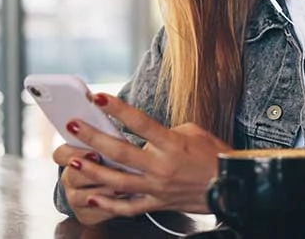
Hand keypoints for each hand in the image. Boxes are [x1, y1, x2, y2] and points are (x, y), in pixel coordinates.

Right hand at [53, 145, 121, 224]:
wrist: (113, 185)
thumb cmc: (114, 158)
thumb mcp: (108, 145)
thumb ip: (105, 137)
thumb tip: (111, 130)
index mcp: (68, 157)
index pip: (61, 154)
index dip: (76, 153)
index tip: (95, 153)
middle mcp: (68, 179)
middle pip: (71, 177)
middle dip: (92, 174)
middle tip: (112, 171)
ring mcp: (73, 198)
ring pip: (80, 197)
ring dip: (102, 192)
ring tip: (122, 188)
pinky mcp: (84, 215)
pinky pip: (92, 213)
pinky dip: (108, 208)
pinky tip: (123, 200)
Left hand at [63, 93, 231, 217]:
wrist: (232, 184)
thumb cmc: (214, 154)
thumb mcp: (193, 132)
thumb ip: (164, 131)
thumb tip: (142, 131)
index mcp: (173, 144)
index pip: (140, 122)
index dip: (117, 109)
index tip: (97, 97)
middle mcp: (162, 167)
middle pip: (121, 152)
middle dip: (93, 138)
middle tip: (73, 126)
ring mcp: (158, 188)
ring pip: (117, 181)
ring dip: (92, 171)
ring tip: (72, 162)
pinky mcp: (158, 203)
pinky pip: (128, 207)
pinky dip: (108, 205)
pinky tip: (91, 199)